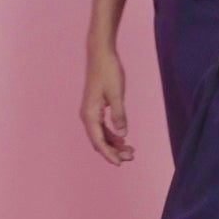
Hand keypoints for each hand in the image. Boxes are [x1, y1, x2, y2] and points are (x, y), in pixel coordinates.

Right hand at [81, 49, 134, 164]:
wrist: (100, 54)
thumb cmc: (108, 71)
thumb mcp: (116, 94)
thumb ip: (119, 115)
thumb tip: (123, 134)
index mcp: (90, 114)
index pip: (98, 141)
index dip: (109, 154)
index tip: (120, 163)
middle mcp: (87, 115)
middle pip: (99, 141)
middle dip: (113, 151)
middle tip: (131, 157)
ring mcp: (91, 112)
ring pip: (101, 135)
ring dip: (114, 144)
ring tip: (130, 150)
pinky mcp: (96, 107)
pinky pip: (102, 127)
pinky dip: (112, 135)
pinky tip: (123, 138)